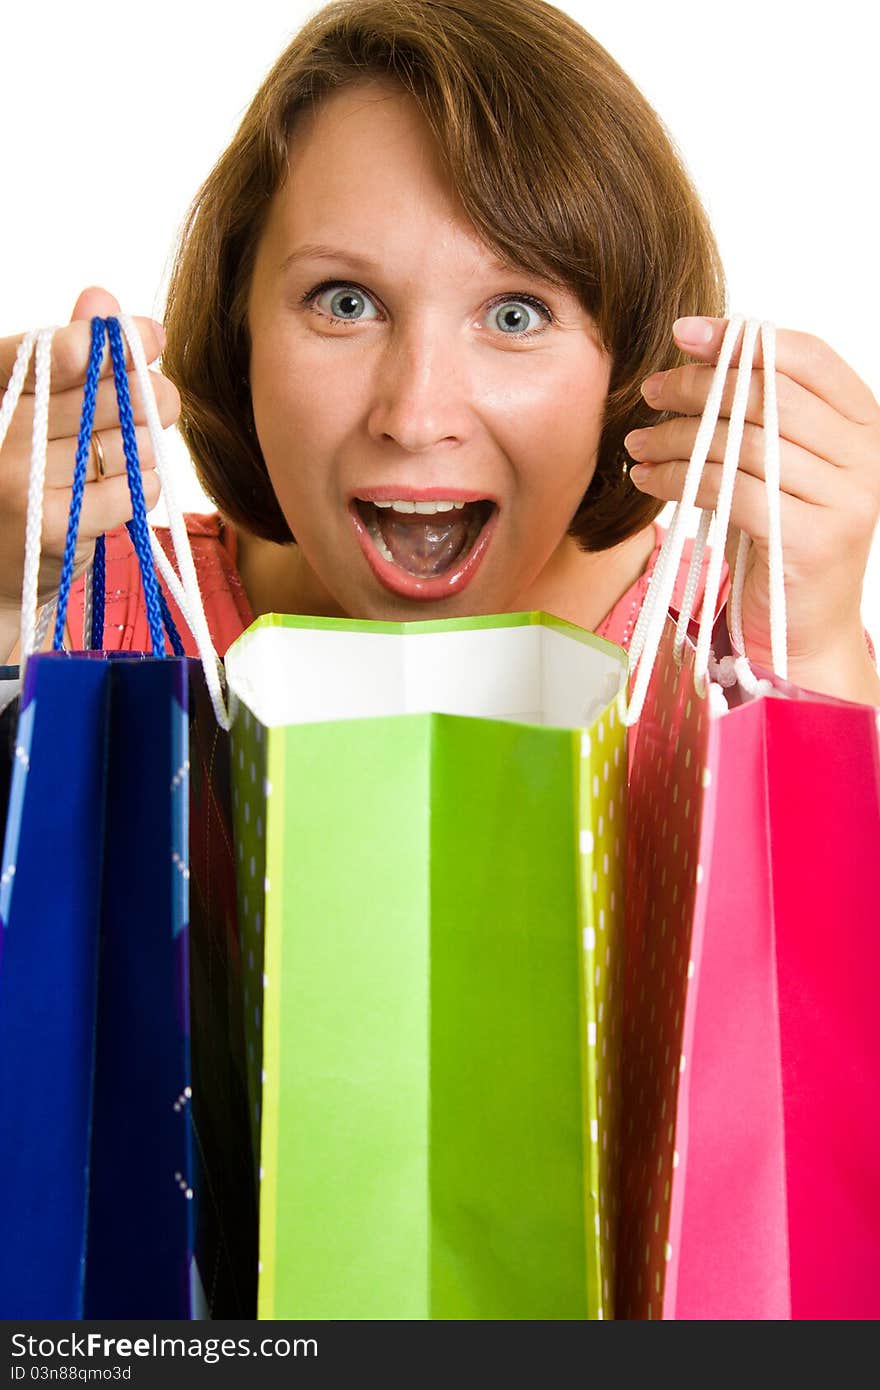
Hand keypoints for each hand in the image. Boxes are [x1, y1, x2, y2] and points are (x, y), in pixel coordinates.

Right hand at [0, 286, 177, 621]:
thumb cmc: (18, 476)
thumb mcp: (29, 409)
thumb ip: (64, 357)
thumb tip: (99, 296)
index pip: (42, 353)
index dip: (104, 341)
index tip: (151, 336)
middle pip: (98, 394)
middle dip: (145, 392)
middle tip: (162, 399)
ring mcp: (19, 482)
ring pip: (123, 441)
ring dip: (144, 444)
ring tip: (129, 454)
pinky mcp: (52, 527)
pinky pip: (131, 490)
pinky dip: (143, 486)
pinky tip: (126, 489)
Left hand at [624, 316, 879, 701]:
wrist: (803, 631)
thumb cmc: (783, 541)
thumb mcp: (778, 468)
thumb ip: (760, 416)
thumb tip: (696, 356)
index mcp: (865, 425)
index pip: (806, 357)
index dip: (742, 338)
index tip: (685, 333)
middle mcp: (866, 457)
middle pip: (768, 395)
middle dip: (697, 386)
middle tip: (649, 391)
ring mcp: (845, 499)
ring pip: (742, 442)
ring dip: (677, 436)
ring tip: (638, 440)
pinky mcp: (810, 540)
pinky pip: (729, 491)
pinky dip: (679, 478)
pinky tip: (649, 478)